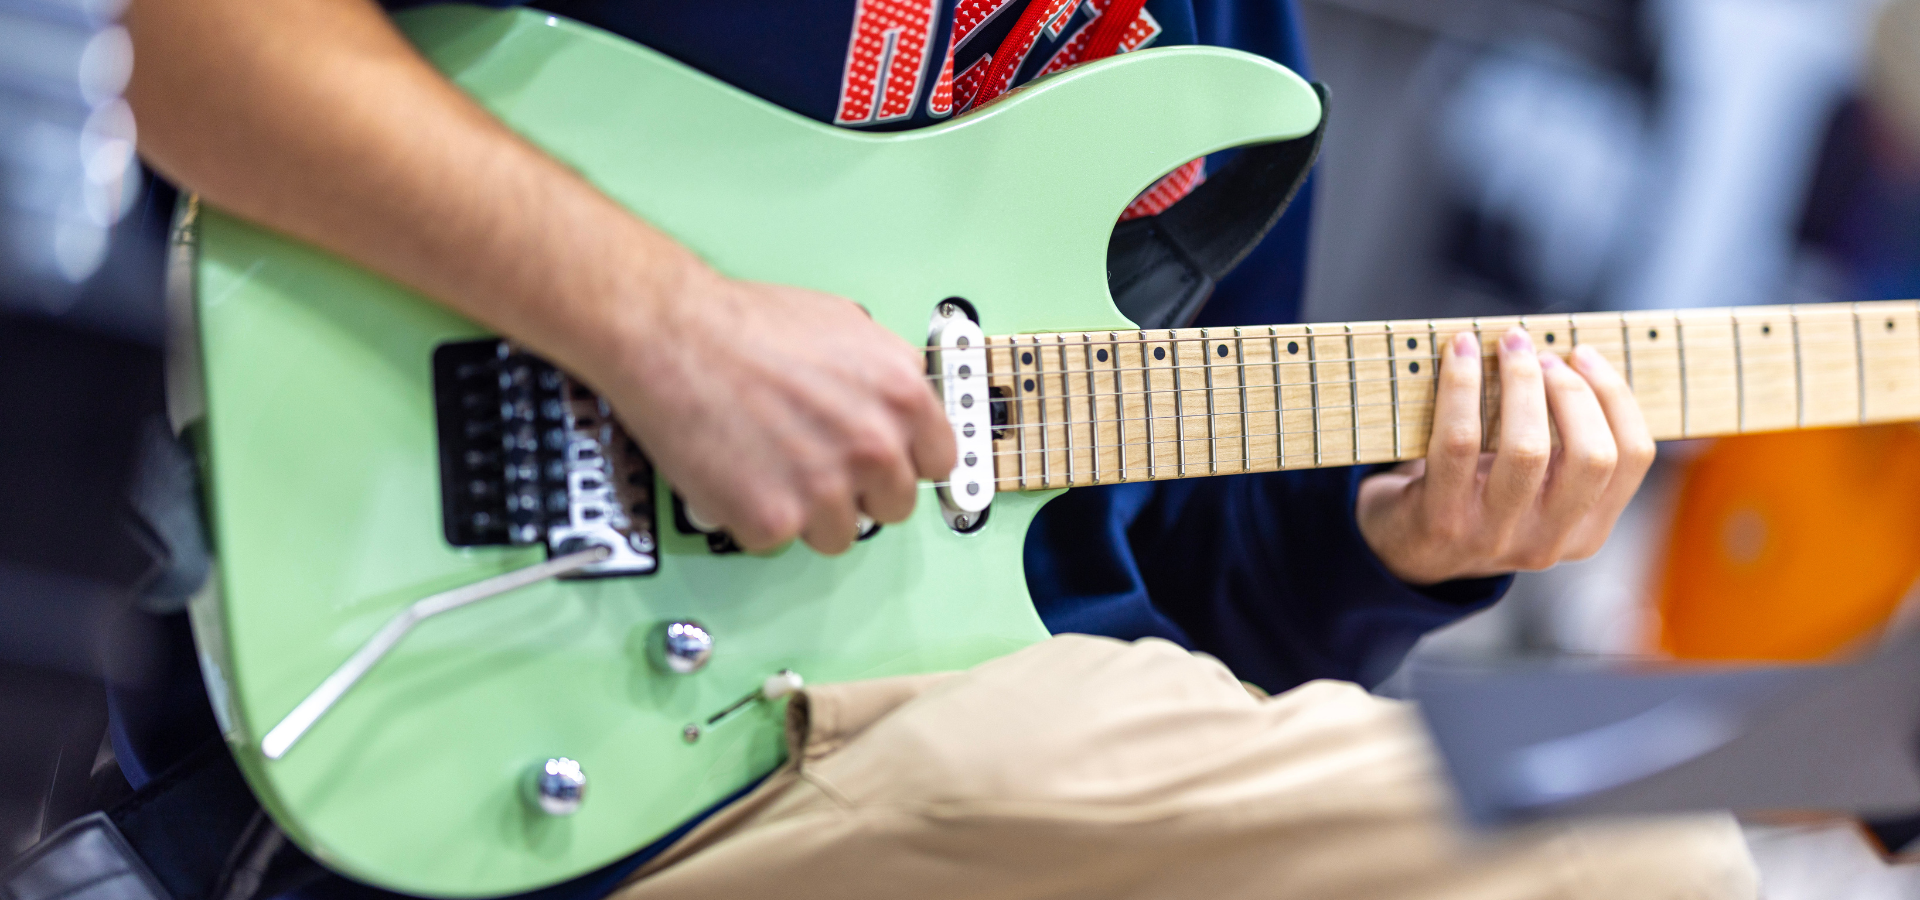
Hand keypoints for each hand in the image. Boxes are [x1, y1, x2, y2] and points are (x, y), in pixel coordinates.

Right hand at [585, 264, 955, 554]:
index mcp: (902, 396)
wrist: (672, 335)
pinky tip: (739, 474)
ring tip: (771, 465)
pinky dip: (754, 517)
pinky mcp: (773, 520)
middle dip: (859, 490)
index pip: (939, 462)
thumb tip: (902, 404)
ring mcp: (826, 489)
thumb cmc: (745, 324)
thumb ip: (887, 373)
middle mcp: (874, 446)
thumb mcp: (846, 325)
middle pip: (893, 507)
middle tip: (817, 464)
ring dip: (808, 512)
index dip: (905, 462)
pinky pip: (779, 542)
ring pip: (839, 534)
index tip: (885, 467)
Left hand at [1355, 326, 1654, 584]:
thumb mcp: (1537, 488)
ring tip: (1507, 346)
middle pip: (1592, 456)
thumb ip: (1567, 446)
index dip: (1615, 396)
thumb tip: (1578, 356)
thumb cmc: (1477, 494)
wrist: (1402, 545)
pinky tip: (1460, 352)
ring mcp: (1494, 536)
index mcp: (1586, 531)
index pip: (1632, 458)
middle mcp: (1548, 542)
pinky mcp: (1442, 520)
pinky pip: (1459, 440)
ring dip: (1520, 383)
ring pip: (1528, 450)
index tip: (1583, 355)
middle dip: (1572, 389)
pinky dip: (1461, 385)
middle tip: (1539, 352)